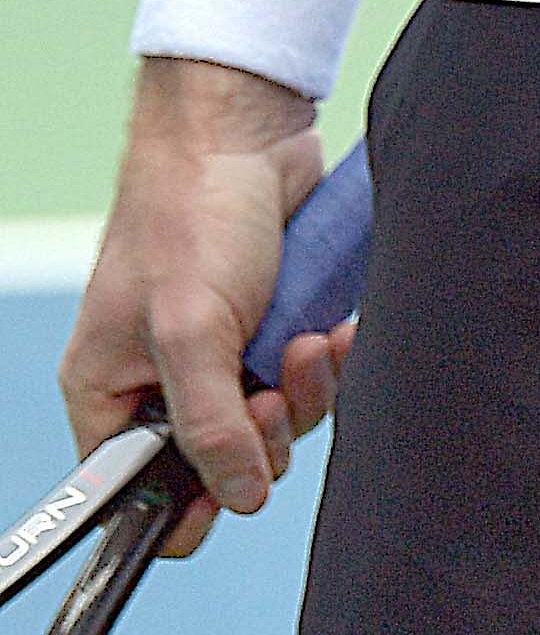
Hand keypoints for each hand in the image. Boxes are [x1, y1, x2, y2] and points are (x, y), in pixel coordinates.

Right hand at [61, 66, 353, 555]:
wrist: (247, 128)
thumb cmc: (193, 212)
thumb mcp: (190, 329)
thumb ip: (210, 424)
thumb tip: (240, 497)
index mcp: (112, 390)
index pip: (136, 492)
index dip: (186, 506)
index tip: (232, 492)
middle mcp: (163, 379)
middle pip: (222, 465)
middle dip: (264, 433)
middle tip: (274, 388)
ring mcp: (222, 353)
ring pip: (276, 425)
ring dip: (306, 393)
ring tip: (308, 340)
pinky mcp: (272, 326)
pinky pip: (310, 381)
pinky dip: (327, 362)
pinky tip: (333, 328)